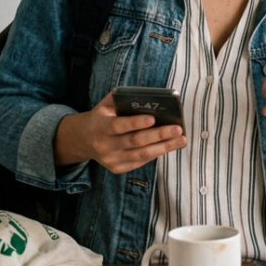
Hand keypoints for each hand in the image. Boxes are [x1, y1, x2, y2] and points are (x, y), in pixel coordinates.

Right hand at [55, 92, 186, 172]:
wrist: (84, 139)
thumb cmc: (103, 117)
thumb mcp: (106, 104)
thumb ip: (123, 98)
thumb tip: (150, 97)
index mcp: (100, 127)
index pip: (118, 126)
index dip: (135, 123)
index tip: (153, 119)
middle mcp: (105, 146)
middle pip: (135, 142)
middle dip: (159, 135)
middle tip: (178, 129)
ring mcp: (111, 160)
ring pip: (142, 154)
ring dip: (164, 147)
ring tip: (181, 139)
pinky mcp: (118, 168)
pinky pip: (141, 161)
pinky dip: (157, 153)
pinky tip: (170, 145)